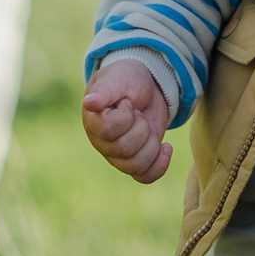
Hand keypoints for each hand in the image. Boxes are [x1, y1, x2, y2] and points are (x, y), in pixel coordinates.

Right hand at [82, 58, 173, 183]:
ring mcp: (117, 155)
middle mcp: (101, 142)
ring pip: (135, 166)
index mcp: (93, 121)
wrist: (145, 85)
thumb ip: (104, 92)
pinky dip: (160, 165)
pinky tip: (166, 146)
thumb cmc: (127, 79)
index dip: (125, 116)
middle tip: (139, 112)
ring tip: (149, 126)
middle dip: (141, 128)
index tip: (127, 102)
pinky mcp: (134, 160)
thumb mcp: (118, 79)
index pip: (108, 131)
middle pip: (124, 150)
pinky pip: (145, 176)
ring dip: (151, 145)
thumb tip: (88, 103)